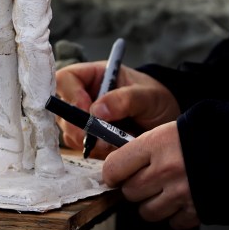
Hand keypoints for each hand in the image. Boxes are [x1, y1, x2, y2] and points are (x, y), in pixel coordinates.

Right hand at [55, 62, 179, 157]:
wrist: (166, 122)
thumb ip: (125, 99)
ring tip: (116, 142)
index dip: (71, 95)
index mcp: (94, 76)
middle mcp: (84, 96)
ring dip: (90, 142)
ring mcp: (85, 120)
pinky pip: (82, 149)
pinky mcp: (91, 140)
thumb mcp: (146, 95)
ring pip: (70, 132)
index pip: (66, 79)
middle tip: (99, 138)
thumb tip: (96, 110)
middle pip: (62, 110)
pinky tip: (114, 149)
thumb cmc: (156, 99)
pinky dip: (96, 153)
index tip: (88, 113)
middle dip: (78, 127)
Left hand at [103, 122, 198, 229]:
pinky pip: (172, 222)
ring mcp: (180, 194)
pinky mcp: (196, 211)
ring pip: (147, 212)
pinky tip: (183, 197)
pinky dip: (175, 214)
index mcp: (157, 144)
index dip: (113, 170)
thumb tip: (124, 162)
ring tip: (166, 188)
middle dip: (135, 186)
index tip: (116, 171)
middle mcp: (165, 170)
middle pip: (129, 192)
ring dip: (152, 203)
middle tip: (147, 176)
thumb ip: (147, 146)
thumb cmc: (210, 133)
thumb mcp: (173, 128)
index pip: (114, 167)